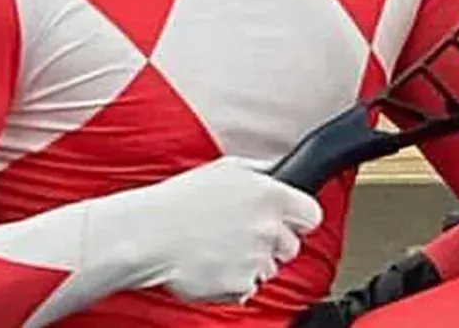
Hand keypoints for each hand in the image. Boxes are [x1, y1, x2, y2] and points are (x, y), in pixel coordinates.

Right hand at [88, 155, 323, 304]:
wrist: (146, 235)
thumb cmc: (179, 201)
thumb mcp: (227, 169)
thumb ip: (262, 172)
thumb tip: (280, 173)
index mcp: (270, 196)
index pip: (312, 215)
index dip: (297, 219)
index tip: (288, 221)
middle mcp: (268, 228)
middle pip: (291, 246)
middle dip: (272, 243)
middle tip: (241, 235)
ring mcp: (255, 259)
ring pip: (268, 269)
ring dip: (251, 262)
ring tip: (219, 248)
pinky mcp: (240, 285)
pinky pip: (247, 288)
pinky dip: (232, 281)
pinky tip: (212, 264)